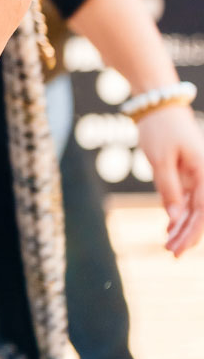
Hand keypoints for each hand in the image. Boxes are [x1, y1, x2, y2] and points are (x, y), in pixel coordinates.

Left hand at [135, 103, 203, 254]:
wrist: (159, 105)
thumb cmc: (159, 129)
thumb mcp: (159, 160)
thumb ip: (169, 189)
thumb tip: (176, 218)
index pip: (202, 210)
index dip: (192, 232)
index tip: (179, 248)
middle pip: (200, 212)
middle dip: (187, 234)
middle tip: (171, 253)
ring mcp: (198, 175)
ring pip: (194, 208)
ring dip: (183, 226)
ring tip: (168, 245)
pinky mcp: (188, 173)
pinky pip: (188, 198)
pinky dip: (179, 212)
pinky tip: (170, 227)